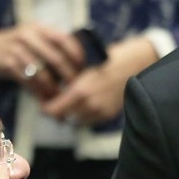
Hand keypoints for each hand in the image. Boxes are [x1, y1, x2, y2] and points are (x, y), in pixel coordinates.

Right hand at [0, 23, 84, 98]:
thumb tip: (78, 68)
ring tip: (61, 98)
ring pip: (43, 73)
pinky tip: (44, 99)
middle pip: (57, 58)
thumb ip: (52, 48)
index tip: (84, 70)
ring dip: (54, 89)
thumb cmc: (17, 46)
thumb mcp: (33, 38)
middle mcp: (29, 35)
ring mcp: (17, 49)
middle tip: (76, 90)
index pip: (65, 40)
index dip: (77, 56)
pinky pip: (29, 81)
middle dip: (69, 77)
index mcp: (40, 28)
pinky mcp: (8, 63)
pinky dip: (38, 92)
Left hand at [41, 35, 157, 124]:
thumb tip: (48, 86)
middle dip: (56, 110)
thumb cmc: (107, 57)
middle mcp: (89, 105)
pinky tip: (84, 101)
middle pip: (62, 118)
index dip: (45, 106)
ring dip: (70, 113)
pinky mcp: (108, 115)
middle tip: (53, 101)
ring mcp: (100, 112)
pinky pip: (88, 120)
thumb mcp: (82, 63)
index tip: (43, 99)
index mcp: (80, 91)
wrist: (135, 63)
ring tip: (69, 101)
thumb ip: (65, 78)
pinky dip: (83, 113)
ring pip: (75, 120)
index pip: (52, 110)